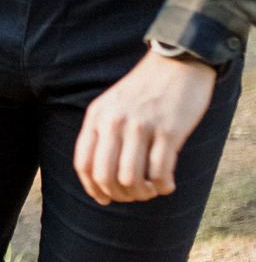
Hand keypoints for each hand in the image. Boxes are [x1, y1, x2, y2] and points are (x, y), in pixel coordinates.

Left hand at [73, 48, 216, 204]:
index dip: (92, 188)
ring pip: (131, 179)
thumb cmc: (145, 89)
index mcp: (97, 116)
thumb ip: (103, 133)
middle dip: (119, 195)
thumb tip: (101, 181)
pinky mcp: (169, 131)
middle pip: (105, 176)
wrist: (177, 62)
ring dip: (142, 194)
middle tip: (133, 195)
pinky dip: (163, 187)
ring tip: (151, 190)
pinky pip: (160, 173)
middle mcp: (115, 121)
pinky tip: (167, 185)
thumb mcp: (112, 104)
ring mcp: (141, 126)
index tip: (105, 199)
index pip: (84, 163)